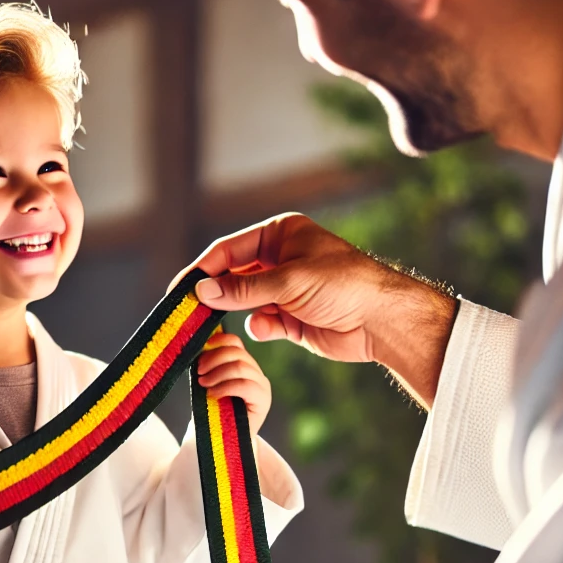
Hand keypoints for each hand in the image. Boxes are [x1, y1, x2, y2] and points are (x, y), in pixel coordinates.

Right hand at [180, 213, 455, 407]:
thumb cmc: (343, 285)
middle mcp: (279, 259)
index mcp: (280, 235)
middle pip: (233, 276)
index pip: (229, 249)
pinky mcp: (290, 318)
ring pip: (243, 301)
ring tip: (215, 324)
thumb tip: (201, 292)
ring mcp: (284, 289)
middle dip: (215, 293)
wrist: (381, 320)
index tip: (181, 288)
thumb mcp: (288, 282)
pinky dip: (259, 326)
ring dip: (236, 312)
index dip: (203, 268)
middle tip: (188, 311)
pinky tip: (266, 328)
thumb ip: (242, 290)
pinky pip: (261, 321)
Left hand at [197, 333, 271, 433]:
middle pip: (237, 353)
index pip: (235, 342)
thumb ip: (209, 367)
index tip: (201, 349)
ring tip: (203, 384)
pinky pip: (244, 385)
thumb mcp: (209, 383)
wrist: (222, 440)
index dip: (218, 341)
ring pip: (240, 366)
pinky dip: (225, 387)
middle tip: (198, 372)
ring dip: (217, 373)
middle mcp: (256, 373)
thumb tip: (199, 348)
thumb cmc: (213, 411)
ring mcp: (262, 386)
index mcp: (244, 364)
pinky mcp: (263, 400)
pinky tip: (212, 394)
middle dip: (214, 359)